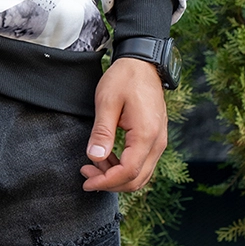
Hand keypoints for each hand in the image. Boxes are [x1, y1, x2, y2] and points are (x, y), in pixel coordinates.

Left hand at [80, 57, 166, 191]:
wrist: (143, 62)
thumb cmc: (125, 78)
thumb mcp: (107, 102)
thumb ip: (102, 132)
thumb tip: (94, 158)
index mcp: (146, 135)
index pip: (128, 172)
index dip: (105, 181)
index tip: (86, 180)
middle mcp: (157, 142)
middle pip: (136, 179)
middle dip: (110, 183)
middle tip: (86, 173)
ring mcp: (159, 141)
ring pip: (141, 174)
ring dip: (117, 176)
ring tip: (94, 164)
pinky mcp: (156, 138)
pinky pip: (143, 163)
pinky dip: (125, 167)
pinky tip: (108, 157)